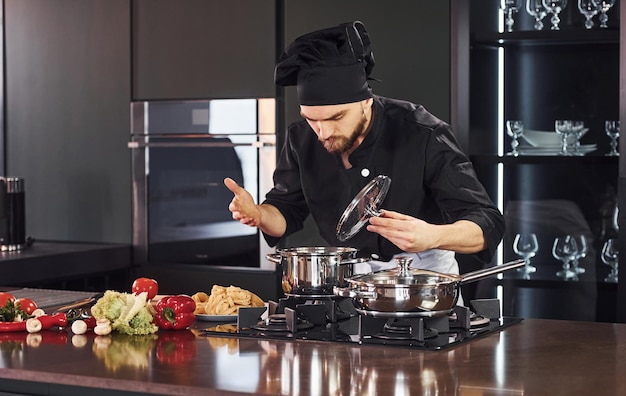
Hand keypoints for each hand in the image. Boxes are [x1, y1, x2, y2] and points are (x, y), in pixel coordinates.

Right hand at [224, 177, 260, 226]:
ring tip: (250, 217)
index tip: (237, 205)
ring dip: (245, 219)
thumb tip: (226, 179)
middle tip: (242, 213)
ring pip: (242, 220)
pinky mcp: (250, 222)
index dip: (234, 206)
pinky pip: (250, 223)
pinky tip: (255, 220)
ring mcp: (244, 218)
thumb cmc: (246, 200)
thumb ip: (234, 187)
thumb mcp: (241, 192)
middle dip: (239, 214)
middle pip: (236, 215)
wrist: (254, 208)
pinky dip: (252, 222)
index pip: (232, 207)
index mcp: (235, 206)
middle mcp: (238, 213)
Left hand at [366, 210, 485, 253]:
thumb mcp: (409, 218)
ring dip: (381, 233)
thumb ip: (395, 216)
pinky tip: (385, 234)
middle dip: (377, 228)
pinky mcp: (405, 249)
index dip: (380, 222)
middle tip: (370, 225)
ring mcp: (406, 244)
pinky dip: (388, 238)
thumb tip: (384, 212)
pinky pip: (393, 243)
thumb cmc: (423, 228)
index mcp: (409, 227)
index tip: (372, 220)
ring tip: (374, 229)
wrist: (433, 238)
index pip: (390, 224)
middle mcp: (408, 236)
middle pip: (388, 231)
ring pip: (389, 238)